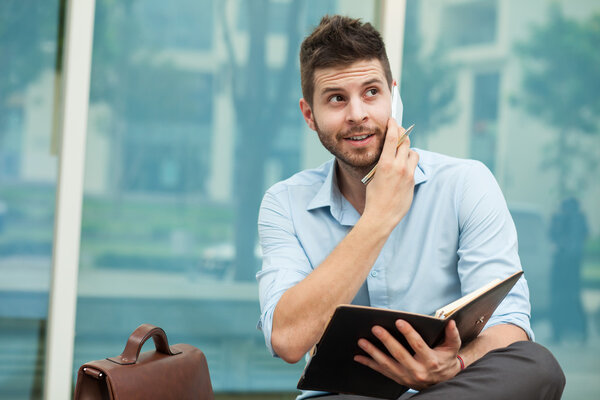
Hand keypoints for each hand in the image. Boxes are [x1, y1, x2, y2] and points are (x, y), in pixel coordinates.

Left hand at [354, 319, 461, 389]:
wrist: (442, 382)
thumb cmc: (445, 360)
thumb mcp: (452, 348)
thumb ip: (452, 335)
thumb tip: (450, 322)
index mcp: (430, 360)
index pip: (418, 345)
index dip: (408, 332)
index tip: (399, 321)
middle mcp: (417, 370)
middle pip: (399, 354)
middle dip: (386, 340)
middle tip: (375, 328)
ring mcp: (406, 376)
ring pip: (387, 364)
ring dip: (372, 352)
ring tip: (361, 341)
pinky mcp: (398, 379)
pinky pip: (381, 371)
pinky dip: (369, 363)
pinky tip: (358, 356)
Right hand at [362, 118, 418, 232]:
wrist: (381, 216)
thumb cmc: (373, 197)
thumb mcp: (374, 176)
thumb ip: (383, 163)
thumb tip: (388, 154)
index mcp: (386, 164)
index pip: (393, 137)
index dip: (393, 125)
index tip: (392, 120)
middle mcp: (399, 167)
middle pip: (406, 142)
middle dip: (402, 135)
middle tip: (399, 132)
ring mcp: (408, 174)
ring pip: (413, 153)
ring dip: (407, 150)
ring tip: (401, 153)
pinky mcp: (413, 182)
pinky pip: (413, 166)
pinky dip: (409, 163)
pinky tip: (402, 168)